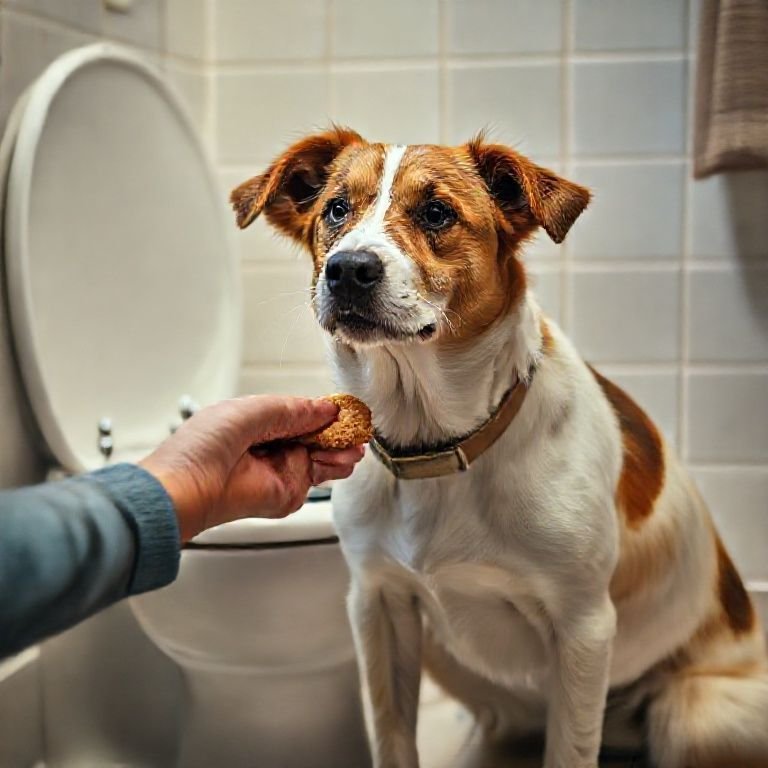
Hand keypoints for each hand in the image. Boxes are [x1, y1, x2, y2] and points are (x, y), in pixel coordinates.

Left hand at [139, 395, 365, 540]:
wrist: (191, 486)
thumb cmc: (206, 444)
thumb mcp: (256, 409)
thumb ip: (295, 409)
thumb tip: (327, 408)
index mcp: (257, 422)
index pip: (299, 416)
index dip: (324, 413)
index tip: (346, 410)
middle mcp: (270, 447)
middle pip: (314, 437)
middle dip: (337, 433)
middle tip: (358, 428)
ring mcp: (279, 471)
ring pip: (320, 458)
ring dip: (341, 450)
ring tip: (356, 445)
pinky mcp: (286, 494)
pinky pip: (317, 479)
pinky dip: (335, 468)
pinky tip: (344, 459)